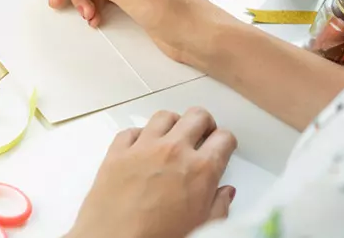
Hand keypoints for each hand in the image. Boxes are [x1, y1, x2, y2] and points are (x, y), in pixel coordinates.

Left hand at [66, 108, 237, 237]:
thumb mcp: (200, 229)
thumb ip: (218, 207)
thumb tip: (224, 194)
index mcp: (200, 170)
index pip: (224, 138)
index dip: (226, 142)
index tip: (223, 147)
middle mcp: (173, 151)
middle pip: (197, 116)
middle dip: (204, 123)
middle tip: (202, 135)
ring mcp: (143, 148)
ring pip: (164, 116)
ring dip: (173, 124)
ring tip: (173, 137)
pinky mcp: (117, 152)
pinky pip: (131, 131)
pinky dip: (139, 136)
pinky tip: (141, 148)